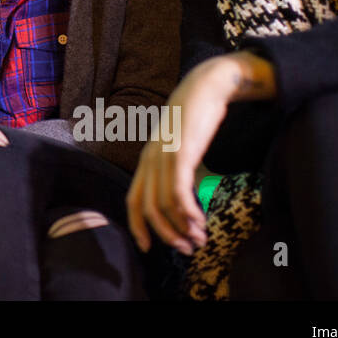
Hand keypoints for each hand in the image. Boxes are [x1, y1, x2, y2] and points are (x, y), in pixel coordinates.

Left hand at [126, 55, 248, 255]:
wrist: (205, 87)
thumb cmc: (195, 118)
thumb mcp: (179, 145)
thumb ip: (176, 167)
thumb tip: (182, 194)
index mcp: (146, 160)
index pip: (133, 200)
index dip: (137, 226)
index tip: (147, 248)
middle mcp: (150, 160)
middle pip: (148, 208)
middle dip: (166, 234)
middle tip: (186, 250)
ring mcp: (164, 156)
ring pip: (165, 204)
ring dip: (182, 227)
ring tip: (200, 239)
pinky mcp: (181, 153)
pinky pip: (179, 192)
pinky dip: (188, 212)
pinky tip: (200, 221)